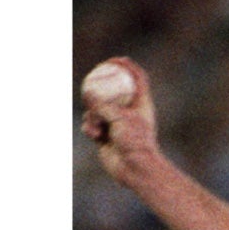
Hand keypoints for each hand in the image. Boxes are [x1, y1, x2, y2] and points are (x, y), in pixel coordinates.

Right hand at [80, 56, 159, 187]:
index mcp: (140, 104)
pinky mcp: (105, 135)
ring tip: (98, 125)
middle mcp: (129, 112)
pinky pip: (91, 124)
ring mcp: (116, 123)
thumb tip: (88, 92)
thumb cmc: (134, 143)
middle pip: (112, 90)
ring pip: (97, 107)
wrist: (134, 169)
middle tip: (90, 83)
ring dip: (92, 115)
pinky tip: (94, 135)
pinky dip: (90, 127)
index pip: (137, 79)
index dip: (127, 67)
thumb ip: (102, 104)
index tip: (115, 60)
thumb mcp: (119, 118)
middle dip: (99, 86)